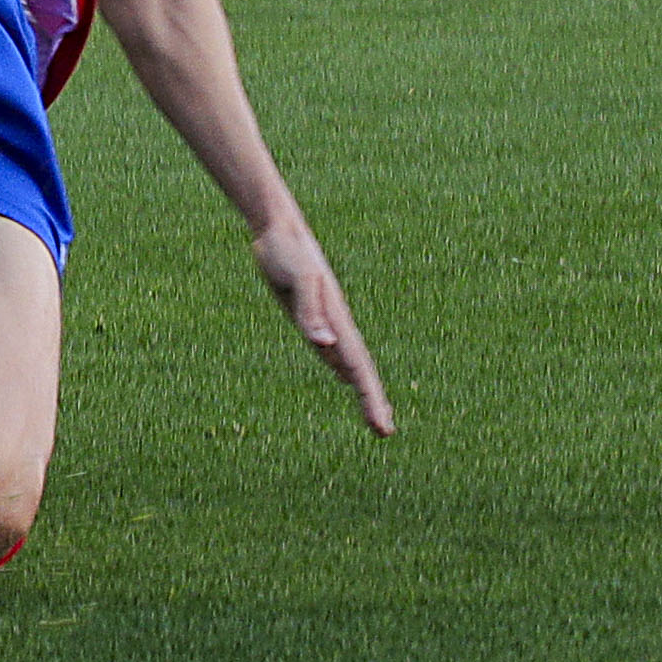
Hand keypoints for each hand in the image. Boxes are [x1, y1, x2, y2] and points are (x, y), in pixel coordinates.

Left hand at [253, 221, 393, 435]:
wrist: (277, 229)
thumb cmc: (288, 251)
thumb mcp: (298, 278)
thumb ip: (310, 311)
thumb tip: (325, 344)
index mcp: (338, 319)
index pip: (359, 366)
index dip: (371, 397)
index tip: (382, 427)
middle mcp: (335, 323)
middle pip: (358, 368)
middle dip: (372, 400)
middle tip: (384, 433)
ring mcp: (324, 319)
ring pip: (347, 361)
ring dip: (361, 386)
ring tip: (373, 413)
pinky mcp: (308, 314)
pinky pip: (329, 348)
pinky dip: (340, 365)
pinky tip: (343, 375)